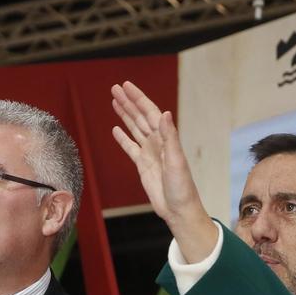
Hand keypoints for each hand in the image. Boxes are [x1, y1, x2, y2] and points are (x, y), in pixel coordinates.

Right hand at [110, 81, 217, 261]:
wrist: (178, 209)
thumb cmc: (181, 187)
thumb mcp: (176, 160)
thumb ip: (170, 137)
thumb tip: (164, 113)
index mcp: (166, 139)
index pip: (150, 112)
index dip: (138, 98)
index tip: (126, 85)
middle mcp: (157, 143)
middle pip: (140, 117)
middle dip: (128, 102)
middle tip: (114, 88)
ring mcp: (149, 153)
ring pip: (134, 128)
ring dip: (125, 115)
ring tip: (113, 101)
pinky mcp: (142, 165)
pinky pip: (130, 147)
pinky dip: (123, 138)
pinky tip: (115, 129)